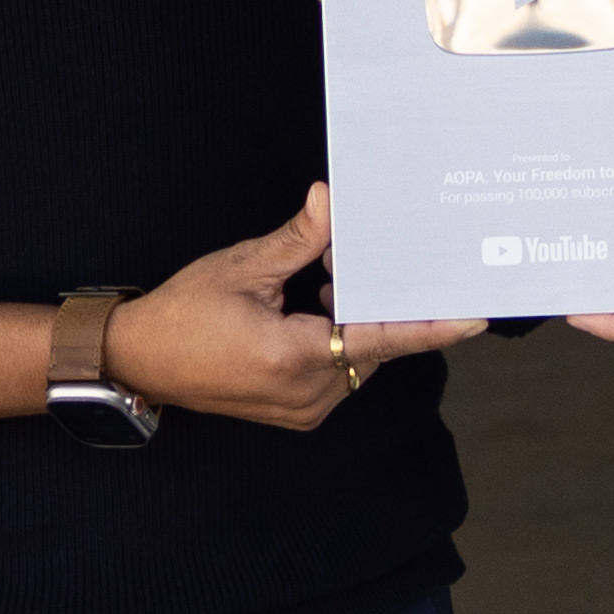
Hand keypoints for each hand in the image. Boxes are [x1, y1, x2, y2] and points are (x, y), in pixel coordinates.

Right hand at [105, 183, 481, 431]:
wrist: (139, 362)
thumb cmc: (182, 314)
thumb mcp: (242, 267)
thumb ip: (298, 240)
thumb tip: (331, 202)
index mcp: (293, 358)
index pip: (380, 338)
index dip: (430, 327)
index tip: (474, 318)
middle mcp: (307, 393)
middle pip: (370, 344)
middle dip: (367, 300)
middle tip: (341, 262)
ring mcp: (304, 408)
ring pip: (356, 357)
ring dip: (348, 320)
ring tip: (311, 284)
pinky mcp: (297, 411)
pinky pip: (337, 371)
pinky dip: (333, 338)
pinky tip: (306, 307)